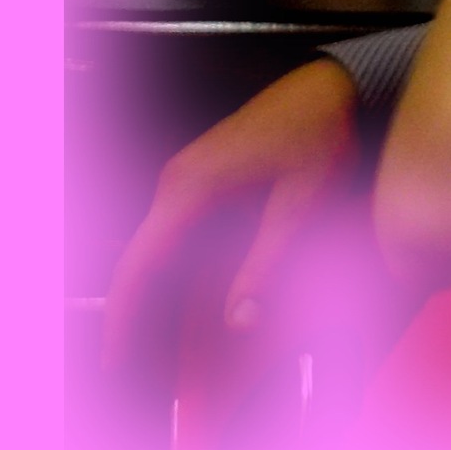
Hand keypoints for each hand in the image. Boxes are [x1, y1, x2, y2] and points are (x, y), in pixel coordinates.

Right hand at [102, 57, 359, 374]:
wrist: (336, 83)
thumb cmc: (322, 134)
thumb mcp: (301, 202)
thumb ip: (266, 262)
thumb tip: (238, 322)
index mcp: (191, 187)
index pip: (138, 263)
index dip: (123, 315)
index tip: (114, 359)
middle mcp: (177, 181)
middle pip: (143, 261)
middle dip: (142, 314)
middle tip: (146, 366)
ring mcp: (186, 176)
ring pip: (161, 248)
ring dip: (165, 292)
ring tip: (172, 342)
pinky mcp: (203, 176)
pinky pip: (180, 232)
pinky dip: (183, 268)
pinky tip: (203, 297)